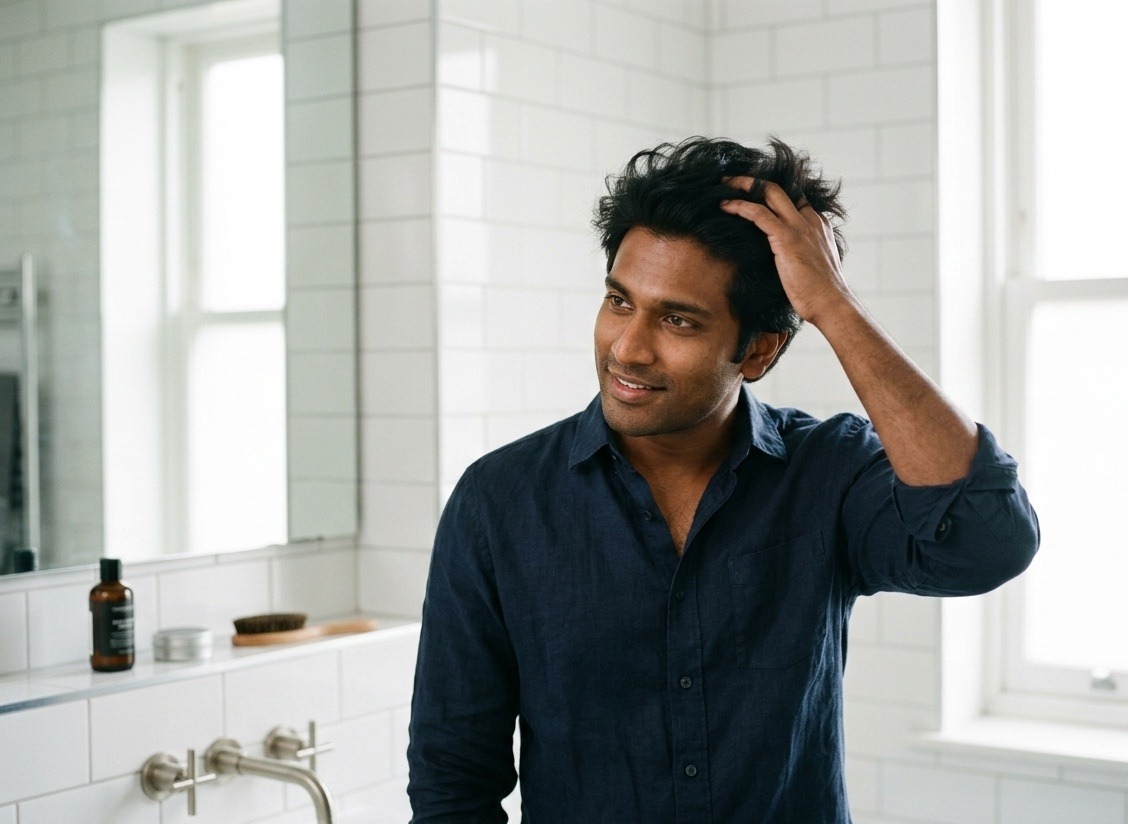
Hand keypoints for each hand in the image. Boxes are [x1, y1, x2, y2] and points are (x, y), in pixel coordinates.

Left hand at [720, 177, 851, 327]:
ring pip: (769, 193)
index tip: (752, 194)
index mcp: (818, 226)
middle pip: (780, 189)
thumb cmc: (820, 295)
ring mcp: (799, 227)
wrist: (831, 304)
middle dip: (754, 181)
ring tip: (723, 186)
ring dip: (743, 185)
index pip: (794, 200)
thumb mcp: (812, 267)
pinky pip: (759, 213)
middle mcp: (810, 220)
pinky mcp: (786, 237)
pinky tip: (725, 206)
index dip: (771, 195)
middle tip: (732, 182)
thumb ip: (800, 256)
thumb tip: (784, 262)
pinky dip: (740, 206)